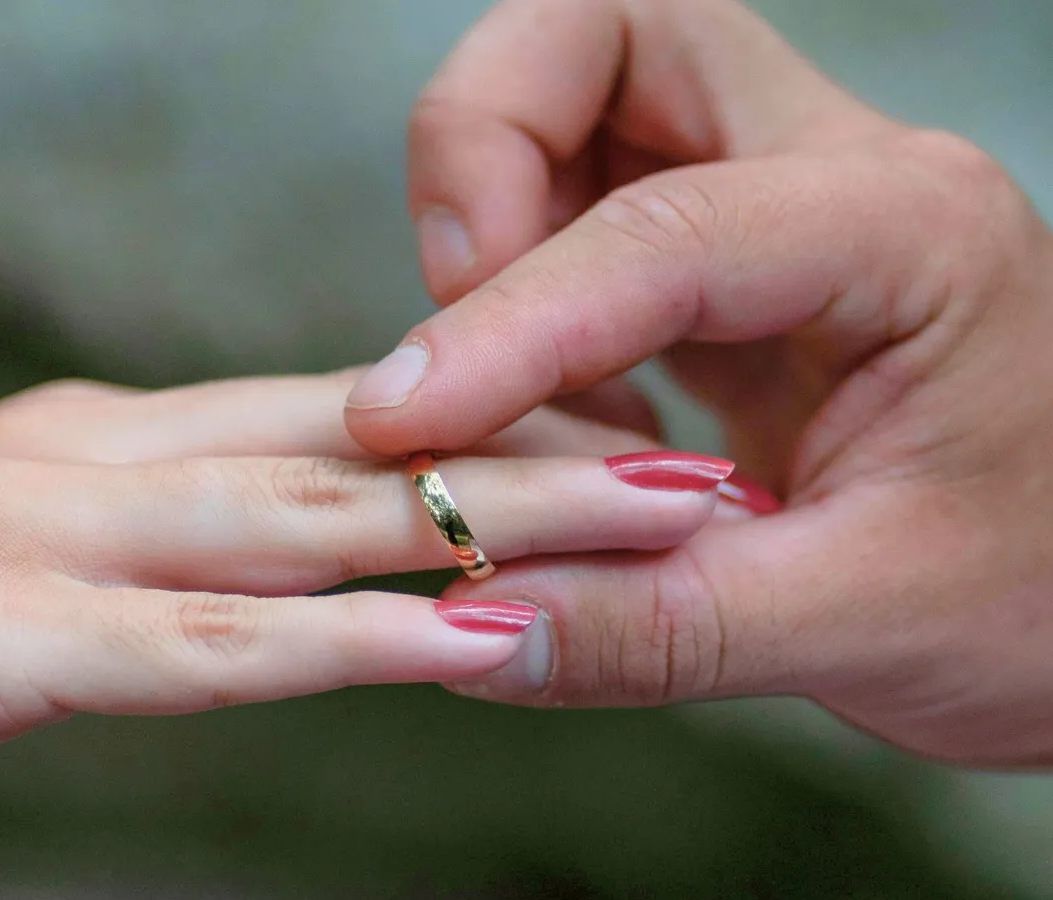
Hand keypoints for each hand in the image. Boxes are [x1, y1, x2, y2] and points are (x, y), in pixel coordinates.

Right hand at [0, 368, 732, 784]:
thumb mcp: (40, 534)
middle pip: (371, 441)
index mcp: (128, 438)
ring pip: (325, 514)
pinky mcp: (12, 631)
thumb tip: (293, 540)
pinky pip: (216, 641)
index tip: (625, 433)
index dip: (496, 419)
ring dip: (507, 514)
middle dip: (548, 444)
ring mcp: (64, 531)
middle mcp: (115, 456)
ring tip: (663, 515)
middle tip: (699, 455)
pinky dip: (358, 639)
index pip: (350, 409)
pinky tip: (481, 640)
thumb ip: (164, 535)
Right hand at [345, 0, 1052, 765]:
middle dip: (486, 139)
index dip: (511, 323)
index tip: (401, 421)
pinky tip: (553, 411)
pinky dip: (525, 290)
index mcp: (908, 236)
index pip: (664, 234)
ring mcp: (780, 211)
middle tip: (454, 295)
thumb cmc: (1043, 600)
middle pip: (612, 36)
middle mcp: (839, 181)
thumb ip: (662, 630)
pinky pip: (586, 216)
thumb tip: (476, 627)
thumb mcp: (866, 628)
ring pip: (584, 100)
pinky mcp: (732, 275)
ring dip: (495, 211)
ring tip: (497, 372)